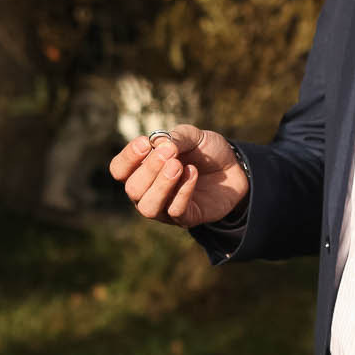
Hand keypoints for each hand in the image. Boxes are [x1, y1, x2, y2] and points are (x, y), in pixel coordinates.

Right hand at [105, 124, 248, 227]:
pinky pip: (176, 211)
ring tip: (178, 166)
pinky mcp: (186, 218)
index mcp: (141, 169)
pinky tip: (193, 173)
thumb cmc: (205, 152)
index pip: (119, 169)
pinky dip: (183, 191)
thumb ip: (176, 137)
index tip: (144, 143)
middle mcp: (147, 192)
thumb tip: (159, 144)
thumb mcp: (193, 136)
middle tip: (170, 153)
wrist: (235, 168)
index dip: (128, 158)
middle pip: (132, 189)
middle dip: (149, 169)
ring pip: (148, 207)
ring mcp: (165, 208)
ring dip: (161, 185)